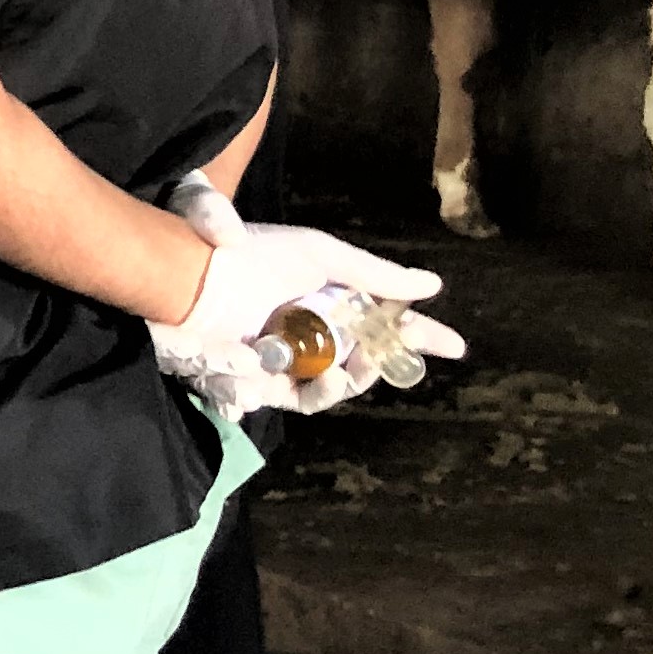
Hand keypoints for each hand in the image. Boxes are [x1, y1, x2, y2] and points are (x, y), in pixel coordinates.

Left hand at [151, 205, 461, 416]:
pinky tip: (328, 376)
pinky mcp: (263, 381)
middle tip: (398, 352)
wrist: (198, 275)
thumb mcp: (322, 255)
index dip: (419, 336)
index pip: (385, 322)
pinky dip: (321, 391)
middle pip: (367, 359)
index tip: (454, 346)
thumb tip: (433, 285)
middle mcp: (314, 332)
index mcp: (331, 299)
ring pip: (341, 384)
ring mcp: (290, 358)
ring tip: (362, 361)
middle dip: (391, 359)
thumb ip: (375, 275)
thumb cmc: (255, 255)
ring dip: (358, 378)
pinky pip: (301, 399)